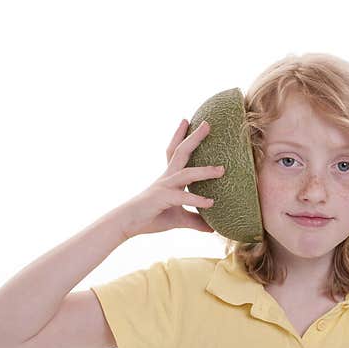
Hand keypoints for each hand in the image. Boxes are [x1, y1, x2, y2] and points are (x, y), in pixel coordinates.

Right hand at [118, 119, 224, 238]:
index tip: (187, 120)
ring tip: (221, 169)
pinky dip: (196, 199)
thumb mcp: (178, 219)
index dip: (180, 136)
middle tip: (208, 124)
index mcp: (169, 178)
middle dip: (194, 137)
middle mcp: (167, 178)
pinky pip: (182, 198)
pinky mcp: (162, 199)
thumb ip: (195, 220)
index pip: (175, 152)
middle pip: (181, 152)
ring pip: (186, 174)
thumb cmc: (151, 217)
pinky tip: (210, 202)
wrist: (127, 224)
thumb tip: (212, 227)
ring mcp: (164, 187)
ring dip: (204, 171)